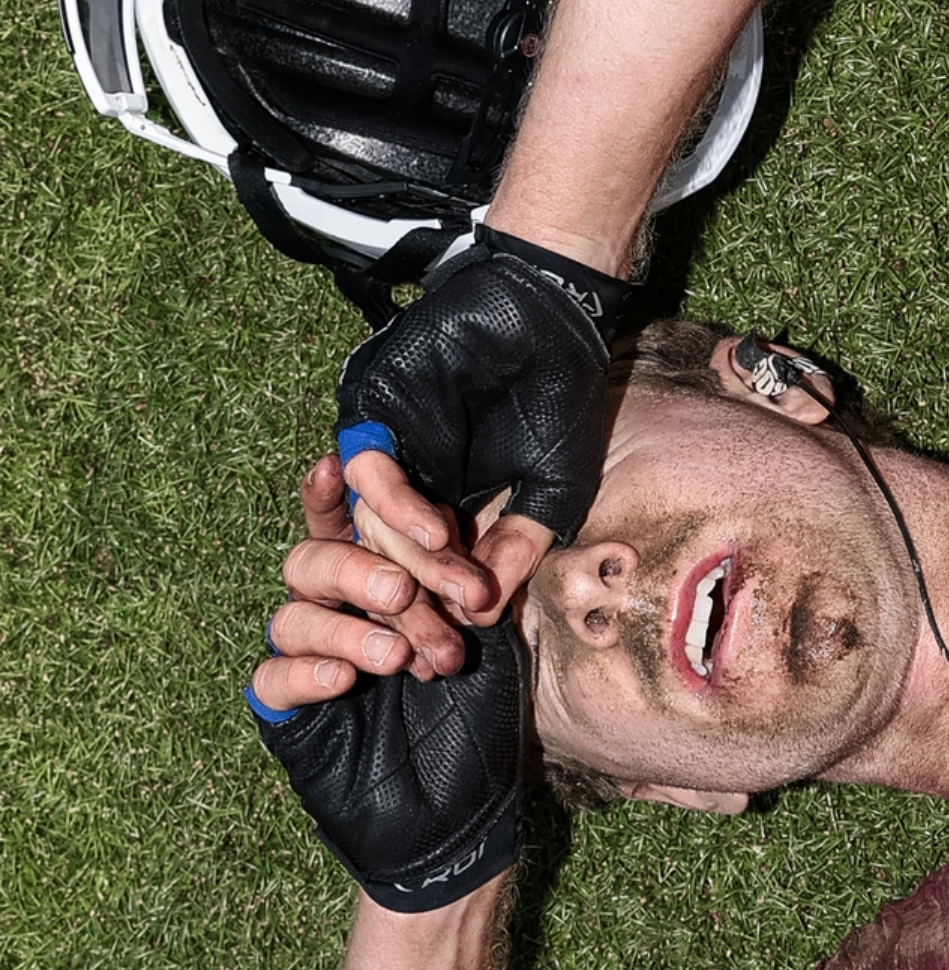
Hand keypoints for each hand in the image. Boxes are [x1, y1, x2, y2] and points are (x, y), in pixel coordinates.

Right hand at [248, 462, 527, 911]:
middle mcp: (339, 612)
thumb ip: (474, 585)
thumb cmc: (481, 727)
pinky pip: (274, 675)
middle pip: (316, 558)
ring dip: (351, 627)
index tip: (348, 465)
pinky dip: (308, 670)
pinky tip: (349, 679)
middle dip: (367, 571)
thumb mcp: (493, 644)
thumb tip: (480, 531)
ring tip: (401, 656)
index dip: (338, 491)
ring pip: (294, 611)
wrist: (460, 823)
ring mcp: (309, 661)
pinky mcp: (289, 713)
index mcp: (383, 584)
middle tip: (409, 593)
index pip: (347, 521)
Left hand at [335, 227, 630, 611]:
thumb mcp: (552, 492)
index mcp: (448, 504)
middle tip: (445, 648)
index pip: (425, 576)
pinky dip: (396, 507)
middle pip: (389, 562)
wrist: (552, 313)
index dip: (438, 619)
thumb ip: (518, 546)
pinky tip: (435, 533)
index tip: (457, 655)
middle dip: (421, 607)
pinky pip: (367, 471)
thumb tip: (484, 611)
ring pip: (374, 526)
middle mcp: (409, 482)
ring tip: (461, 590)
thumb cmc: (560, 394)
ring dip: (415, 565)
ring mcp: (388, 448)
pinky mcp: (374, 411)